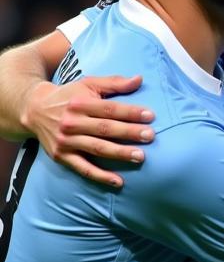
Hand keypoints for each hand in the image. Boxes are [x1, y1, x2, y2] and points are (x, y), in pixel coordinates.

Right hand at [23, 75, 153, 187]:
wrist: (34, 110)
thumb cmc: (69, 97)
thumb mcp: (88, 84)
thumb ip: (114, 83)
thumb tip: (139, 79)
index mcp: (79, 104)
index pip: (109, 109)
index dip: (130, 112)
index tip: (151, 116)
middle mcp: (71, 122)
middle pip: (105, 128)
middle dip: (129, 132)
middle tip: (150, 136)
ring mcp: (66, 141)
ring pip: (97, 148)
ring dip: (119, 153)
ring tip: (140, 156)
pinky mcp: (61, 156)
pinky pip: (83, 168)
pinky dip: (100, 176)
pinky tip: (118, 182)